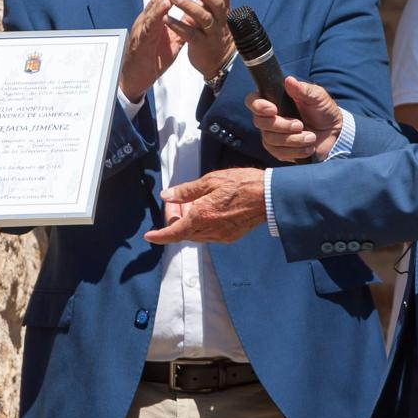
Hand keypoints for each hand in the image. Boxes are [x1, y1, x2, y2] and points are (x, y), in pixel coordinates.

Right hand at [120, 0, 185, 101]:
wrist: (136, 78)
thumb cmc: (153, 59)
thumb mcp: (172, 41)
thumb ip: (181, 28)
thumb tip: (194, 17)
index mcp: (154, 20)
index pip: (166, 0)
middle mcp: (147, 20)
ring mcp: (142, 28)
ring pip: (155, 8)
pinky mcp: (141, 39)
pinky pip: (150, 24)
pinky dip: (158, 13)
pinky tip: (166, 4)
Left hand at [145, 168, 265, 243]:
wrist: (269, 196)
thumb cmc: (241, 183)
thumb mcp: (210, 181)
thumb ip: (186, 191)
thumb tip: (166, 195)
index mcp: (202, 216)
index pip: (173, 233)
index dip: (159, 236)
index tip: (148, 236)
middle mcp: (209, 230)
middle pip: (183, 233)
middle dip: (175, 221)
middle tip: (175, 203)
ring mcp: (221, 236)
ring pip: (196, 235)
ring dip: (188, 224)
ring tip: (192, 203)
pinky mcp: (230, 237)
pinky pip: (208, 235)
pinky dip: (201, 226)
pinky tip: (206, 210)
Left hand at [164, 0, 235, 81]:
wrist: (217, 58)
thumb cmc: (213, 23)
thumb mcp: (215, 2)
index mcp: (223, 5)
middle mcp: (221, 17)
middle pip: (216, 1)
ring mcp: (213, 32)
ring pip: (203, 18)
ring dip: (188, 6)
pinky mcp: (202, 45)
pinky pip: (191, 36)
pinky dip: (178, 27)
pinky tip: (166, 19)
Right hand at [247, 76, 343, 160]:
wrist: (334, 132)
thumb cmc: (323, 110)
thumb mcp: (318, 96)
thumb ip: (303, 89)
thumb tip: (288, 80)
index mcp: (274, 101)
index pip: (252, 101)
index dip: (258, 106)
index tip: (273, 109)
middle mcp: (269, 118)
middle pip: (259, 122)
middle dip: (281, 125)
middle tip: (300, 125)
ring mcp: (273, 136)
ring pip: (269, 140)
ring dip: (292, 140)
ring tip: (311, 137)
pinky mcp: (280, 151)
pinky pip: (279, 154)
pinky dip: (296, 151)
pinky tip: (309, 147)